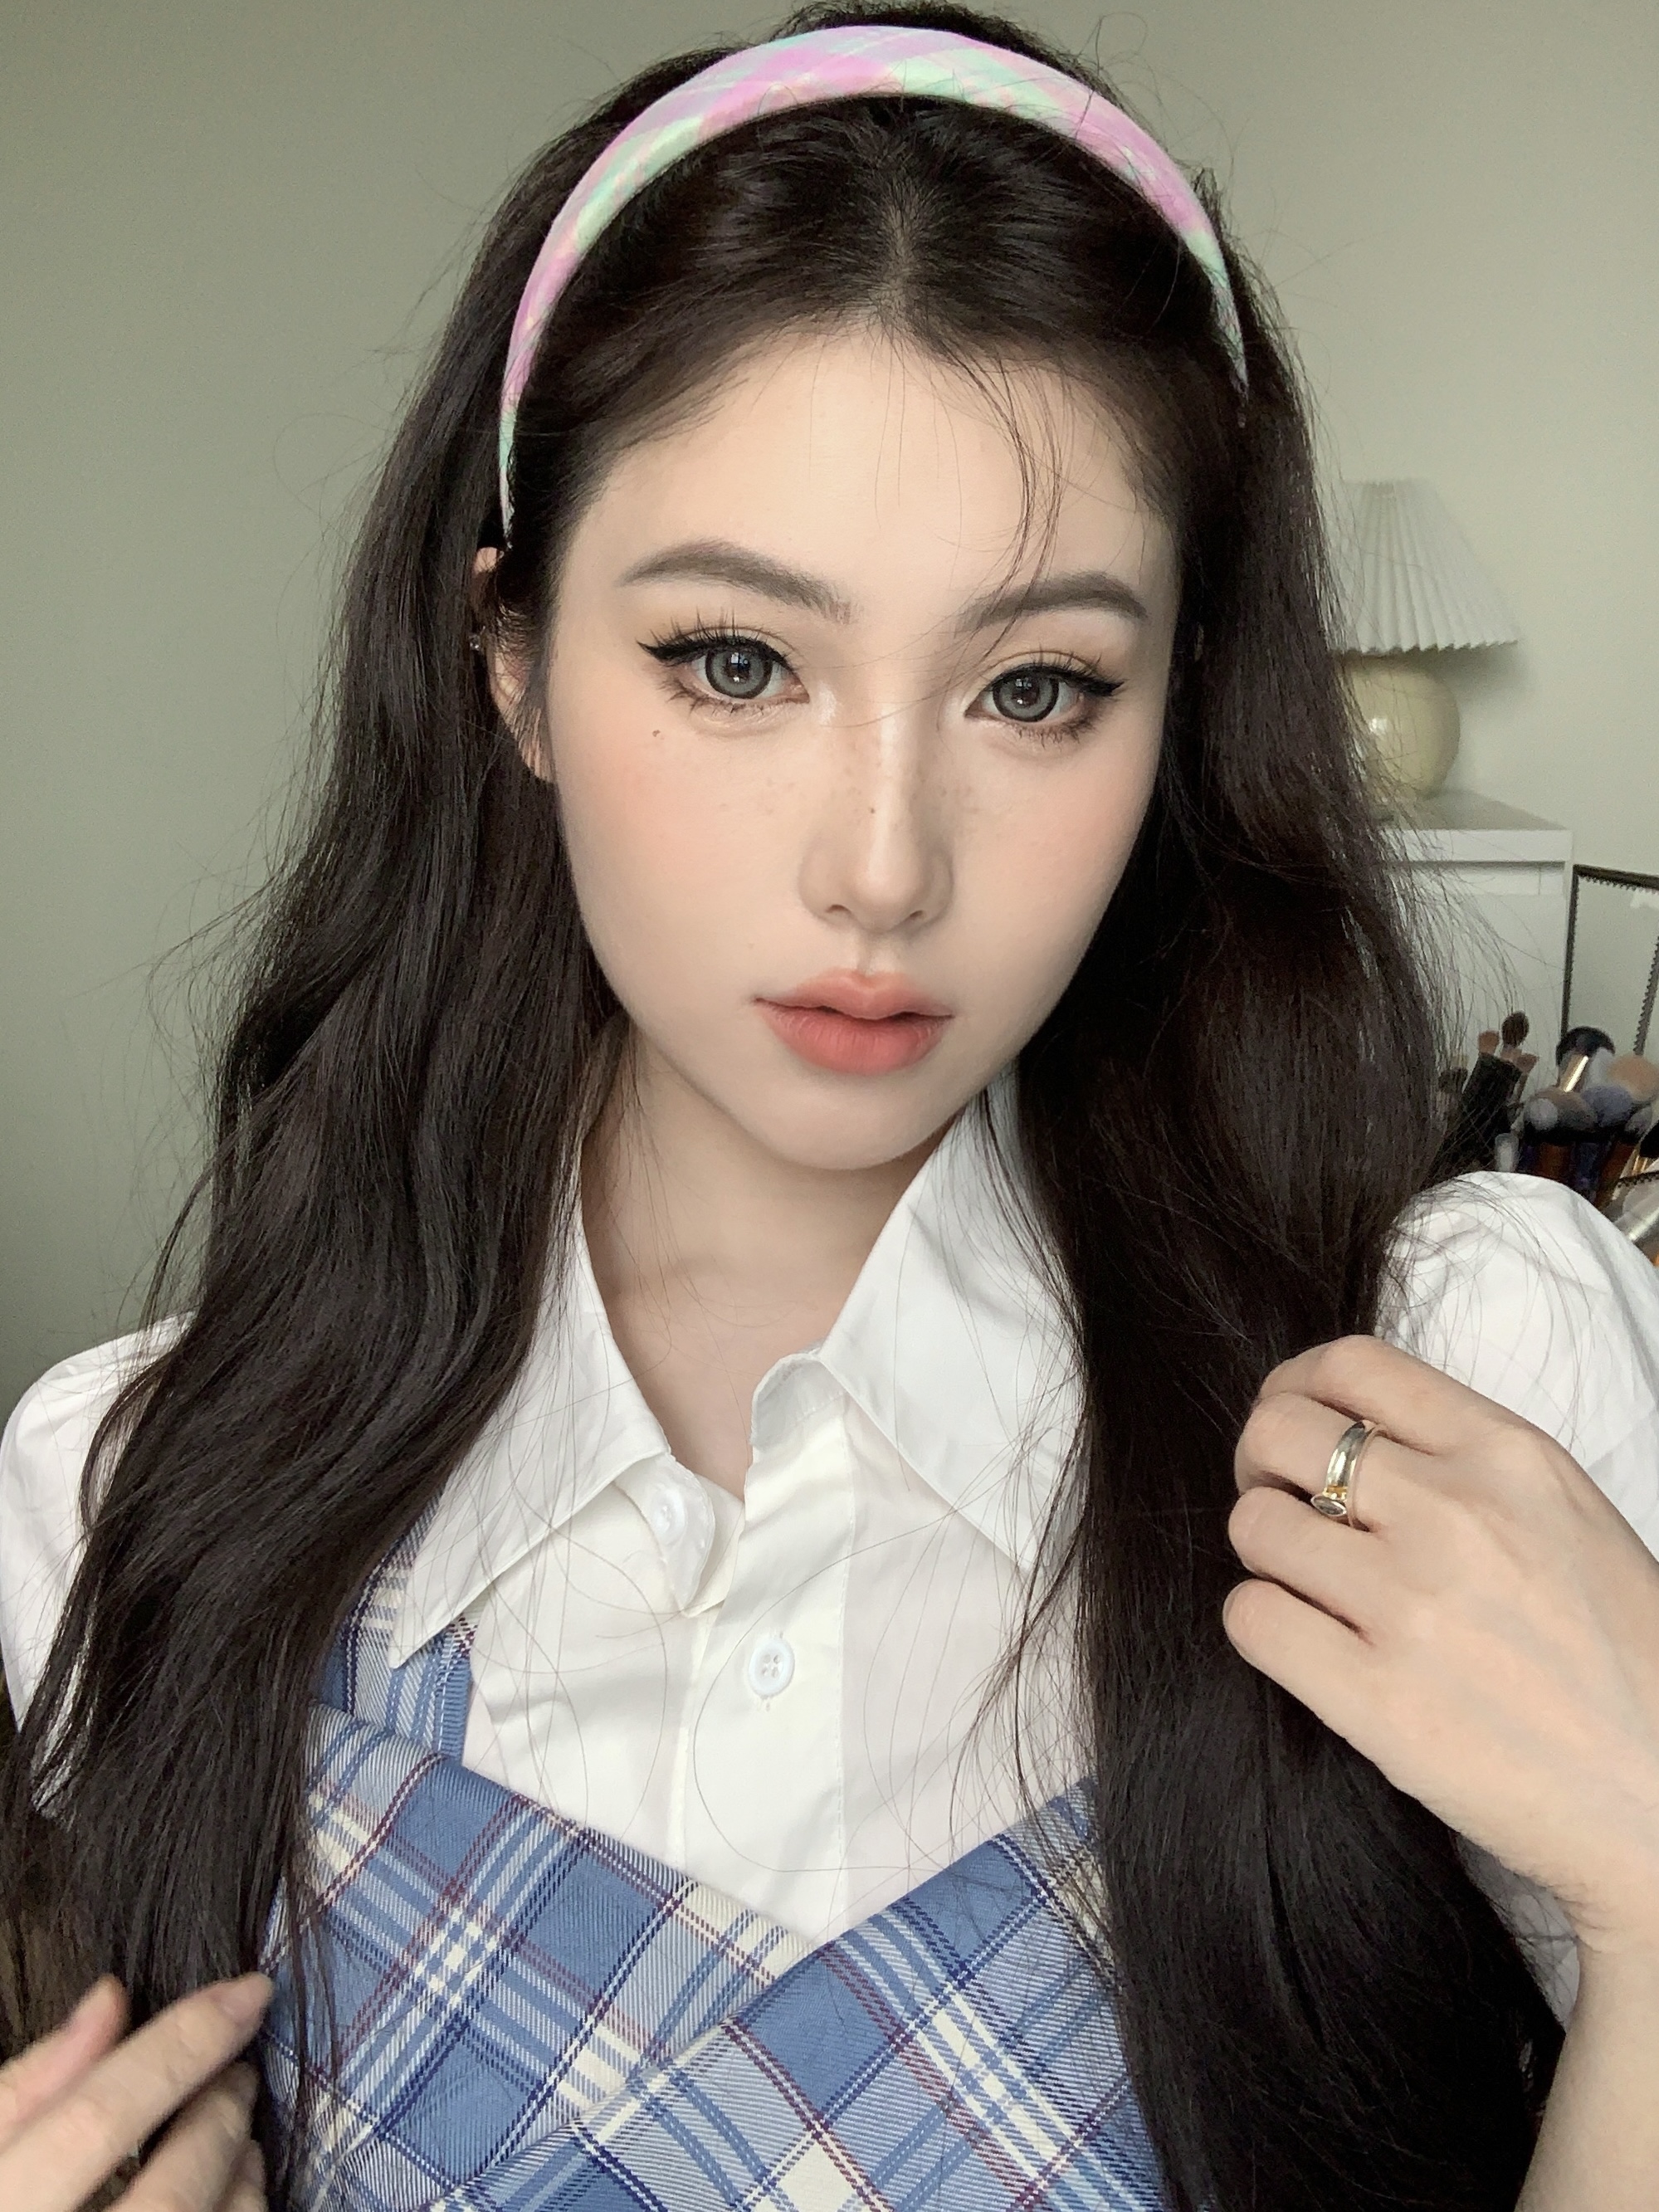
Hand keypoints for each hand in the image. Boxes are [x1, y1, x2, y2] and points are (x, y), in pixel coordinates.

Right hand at [0, 1972, 270, 2210]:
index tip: (245, 1993)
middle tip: (239, 2074)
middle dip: (218, 2120)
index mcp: (0, 2211)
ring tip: (239, 2137)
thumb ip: (25, 2089)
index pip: (95, 2121)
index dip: (179, 2048)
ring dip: (238, 2182)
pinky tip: (230, 2196)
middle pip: (168, 2200)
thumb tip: (109, 2001)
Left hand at [1224, 1335, 1658, 1961]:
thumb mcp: (1566, 1514)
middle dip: (1262, 1464)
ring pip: (1254, 1525)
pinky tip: (1309, 1645)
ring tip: (1311, 1587)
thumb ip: (1465, 1463)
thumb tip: (1352, 1436)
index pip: (1353, 1363)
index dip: (1297, 1389)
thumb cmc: (1625, 1661)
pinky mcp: (1376, 1700)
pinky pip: (1251, 1619)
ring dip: (1267, 1554)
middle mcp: (1457, 1513)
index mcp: (1509, 1455)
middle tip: (1286, 1507)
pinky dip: (1263, 1626)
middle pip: (1278, 1431)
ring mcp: (1412, 1605)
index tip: (1293, 1425)